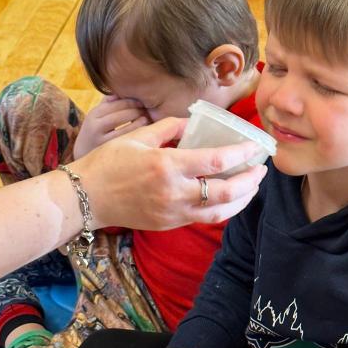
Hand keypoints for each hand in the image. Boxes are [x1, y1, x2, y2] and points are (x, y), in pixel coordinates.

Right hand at [73, 95, 148, 158]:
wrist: (82, 159)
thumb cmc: (96, 134)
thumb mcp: (97, 117)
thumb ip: (108, 103)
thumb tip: (123, 90)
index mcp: (94, 114)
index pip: (116, 102)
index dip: (132, 100)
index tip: (143, 101)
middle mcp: (95, 125)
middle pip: (122, 113)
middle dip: (137, 109)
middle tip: (148, 109)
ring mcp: (101, 140)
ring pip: (125, 126)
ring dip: (139, 120)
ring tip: (147, 119)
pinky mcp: (109, 151)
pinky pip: (127, 139)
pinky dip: (137, 133)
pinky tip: (144, 131)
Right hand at [73, 117, 267, 230]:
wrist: (86, 198)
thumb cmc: (108, 163)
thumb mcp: (138, 137)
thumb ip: (170, 128)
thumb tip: (193, 124)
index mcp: (167, 166)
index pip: (216, 162)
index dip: (242, 154)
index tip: (256, 147)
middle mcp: (174, 192)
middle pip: (226, 192)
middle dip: (250, 181)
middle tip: (261, 169)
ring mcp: (173, 212)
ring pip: (220, 212)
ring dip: (242, 200)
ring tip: (252, 186)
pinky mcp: (170, 224)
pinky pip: (204, 219)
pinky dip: (222, 209)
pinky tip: (230, 198)